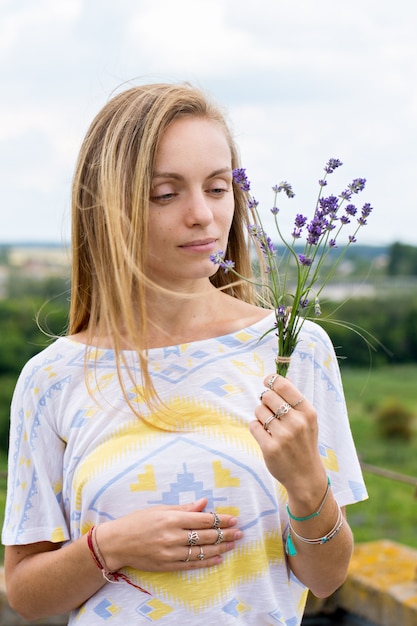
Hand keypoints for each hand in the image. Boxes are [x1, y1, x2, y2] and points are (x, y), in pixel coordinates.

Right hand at [97, 498, 241, 571]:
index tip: (233, 519)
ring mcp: (170, 552)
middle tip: (239, 532)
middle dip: (225, 533)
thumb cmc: (137, 521)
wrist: (117, 543)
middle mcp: (172, 536)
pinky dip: (206, 562)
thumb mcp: (160, 509)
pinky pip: (191, 564)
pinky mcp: (167, 565)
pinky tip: (218, 559)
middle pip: (205, 536)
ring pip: (201, 551)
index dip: (220, 519)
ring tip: (233, 544)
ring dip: (220, 548)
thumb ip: (184, 508)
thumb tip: (204, 503)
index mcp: (171, 518)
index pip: (203, 519)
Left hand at [250, 373, 326, 496]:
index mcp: (308, 412)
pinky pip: (253, 425)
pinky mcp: (270, 448)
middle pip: (267, 396)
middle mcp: (297, 422)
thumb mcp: (308, 420)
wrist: (306, 476)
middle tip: (271, 410)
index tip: (267, 381)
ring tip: (270, 426)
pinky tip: (266, 435)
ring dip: (261, 416)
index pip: (283, 385)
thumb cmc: (304, 443)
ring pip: (258, 410)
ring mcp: (283, 436)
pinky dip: (256, 428)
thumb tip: (280, 377)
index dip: (271, 380)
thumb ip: (295, 399)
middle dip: (265, 401)